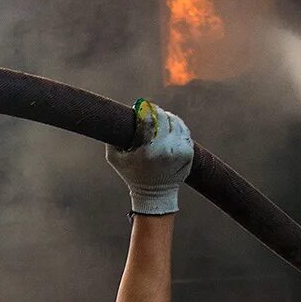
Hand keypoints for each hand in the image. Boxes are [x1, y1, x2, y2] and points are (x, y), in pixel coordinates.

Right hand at [105, 99, 193, 214]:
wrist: (155, 195)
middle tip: (152, 111)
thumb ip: (111, 138)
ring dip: (168, 118)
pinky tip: (170, 129)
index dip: (145, 108)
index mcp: (147, 149)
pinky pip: (185, 132)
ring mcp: (180, 151)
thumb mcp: (115, 158)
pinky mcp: (189, 153)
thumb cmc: (132, 175)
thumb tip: (113, 118)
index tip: (142, 106)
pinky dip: (178, 128)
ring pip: (176, 122)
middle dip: (157, 112)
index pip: (149, 118)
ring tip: (161, 120)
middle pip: (164, 117)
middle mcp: (166, 149)